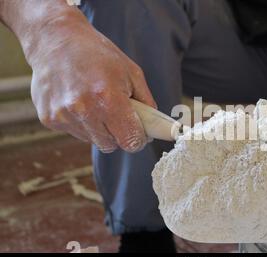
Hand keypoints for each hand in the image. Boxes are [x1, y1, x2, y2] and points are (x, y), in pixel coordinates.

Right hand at [25, 8, 155, 152]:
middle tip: (119, 115)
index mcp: (108, 99)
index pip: (130, 141)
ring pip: (94, 141)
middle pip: (111, 145)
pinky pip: (76, 133)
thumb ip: (146, 102)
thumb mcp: (132, 72)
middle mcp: (84, 111)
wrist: (55, 40)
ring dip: (100, 129)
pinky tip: (80, 102)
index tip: (140, 133)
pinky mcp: (50, 119)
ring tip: (97, 103)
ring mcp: (64, 116)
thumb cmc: (98, 54)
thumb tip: (154, 127)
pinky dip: (83, 123)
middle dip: (119, 134)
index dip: (138, 139)